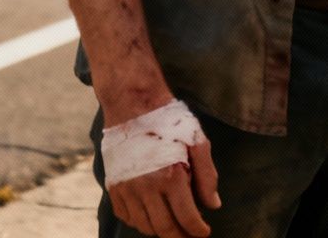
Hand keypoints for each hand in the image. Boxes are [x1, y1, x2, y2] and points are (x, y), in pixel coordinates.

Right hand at [102, 92, 221, 237]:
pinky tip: (152, 214)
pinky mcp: (114, 186)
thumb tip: (213, 205)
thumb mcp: (197, 141)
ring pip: (145, 227)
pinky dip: (141, 222)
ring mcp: (127, 188)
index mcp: (170, 176)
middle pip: (165, 229)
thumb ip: (207, 176)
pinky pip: (127, 217)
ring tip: (174, 225)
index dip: (198, 231)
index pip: (187, 219)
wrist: (132, 103)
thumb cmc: (168, 121)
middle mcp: (146, 187)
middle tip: (190, 235)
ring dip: (161, 231)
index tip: (204, 232)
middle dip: (181, 237)